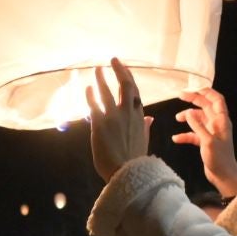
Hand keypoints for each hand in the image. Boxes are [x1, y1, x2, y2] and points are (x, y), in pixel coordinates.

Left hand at [86, 58, 152, 182]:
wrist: (127, 175)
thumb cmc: (134, 161)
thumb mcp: (143, 142)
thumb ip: (145, 128)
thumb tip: (150, 118)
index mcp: (139, 118)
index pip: (135, 92)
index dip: (129, 78)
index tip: (124, 68)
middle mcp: (128, 114)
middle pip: (125, 85)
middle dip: (119, 70)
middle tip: (113, 60)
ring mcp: (114, 118)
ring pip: (107, 91)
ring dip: (101, 78)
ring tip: (97, 69)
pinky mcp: (100, 124)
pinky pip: (93, 105)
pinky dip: (90, 95)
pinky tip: (87, 87)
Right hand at [173, 88, 236, 197]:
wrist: (224, 176)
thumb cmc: (219, 158)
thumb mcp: (208, 141)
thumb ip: (198, 125)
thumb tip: (188, 112)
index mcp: (222, 121)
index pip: (217, 100)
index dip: (207, 92)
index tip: (193, 89)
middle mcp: (217, 124)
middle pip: (205, 106)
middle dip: (194, 100)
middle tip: (180, 96)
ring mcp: (211, 133)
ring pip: (198, 119)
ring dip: (188, 117)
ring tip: (176, 118)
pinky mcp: (205, 142)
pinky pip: (194, 134)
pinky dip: (185, 134)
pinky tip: (176, 139)